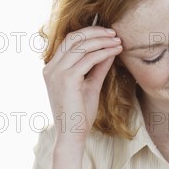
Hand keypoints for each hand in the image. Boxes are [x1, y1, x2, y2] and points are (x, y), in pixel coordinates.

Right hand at [43, 25, 121, 145]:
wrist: (72, 135)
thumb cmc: (79, 115)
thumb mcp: (90, 86)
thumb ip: (97, 68)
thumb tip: (109, 50)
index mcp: (52, 68)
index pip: (69, 41)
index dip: (89, 33)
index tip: (107, 34)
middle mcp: (51, 68)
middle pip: (74, 38)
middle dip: (95, 32)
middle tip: (114, 33)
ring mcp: (57, 73)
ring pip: (81, 46)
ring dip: (102, 41)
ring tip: (118, 41)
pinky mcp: (67, 79)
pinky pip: (88, 59)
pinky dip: (103, 52)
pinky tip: (115, 52)